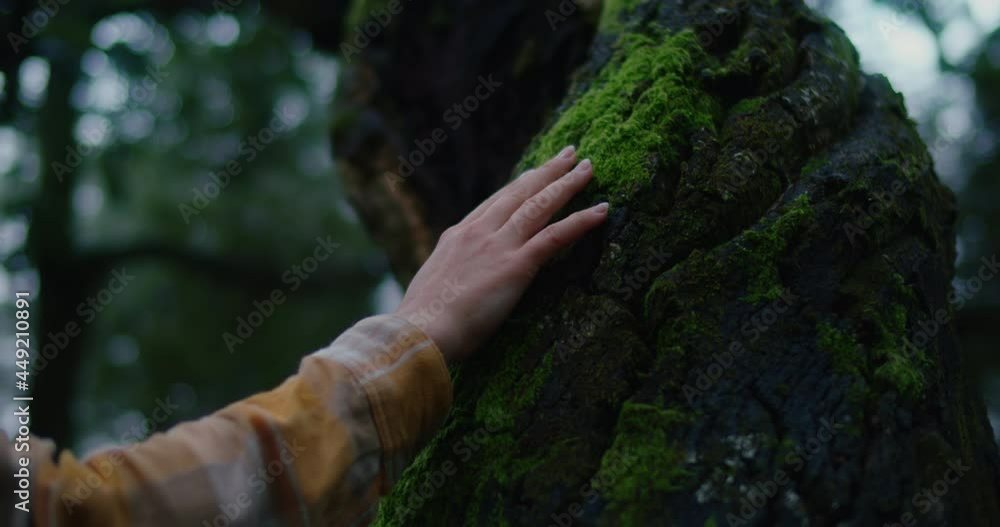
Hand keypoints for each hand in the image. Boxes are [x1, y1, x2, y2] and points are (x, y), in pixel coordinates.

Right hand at [394, 146, 607, 362]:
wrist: (420, 331)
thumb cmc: (423, 324)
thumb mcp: (433, 288)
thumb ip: (450, 277)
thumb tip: (454, 284)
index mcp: (458, 236)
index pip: (494, 203)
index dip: (519, 186)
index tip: (535, 173)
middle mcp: (479, 232)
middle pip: (520, 193)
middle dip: (547, 172)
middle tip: (569, 155)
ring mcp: (498, 245)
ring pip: (540, 205)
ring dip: (567, 184)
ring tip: (589, 169)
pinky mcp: (516, 265)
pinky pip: (556, 235)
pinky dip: (581, 220)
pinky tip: (602, 210)